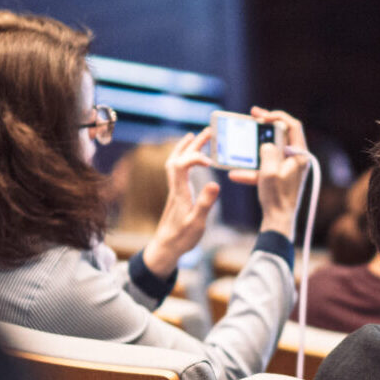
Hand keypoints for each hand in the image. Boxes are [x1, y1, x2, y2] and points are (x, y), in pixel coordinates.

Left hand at [140, 128, 219, 277]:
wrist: (164, 248)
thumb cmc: (181, 238)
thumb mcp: (197, 223)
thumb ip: (205, 203)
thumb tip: (214, 182)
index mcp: (180, 192)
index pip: (183, 164)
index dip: (196, 157)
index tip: (211, 162)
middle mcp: (175, 187)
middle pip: (179, 158)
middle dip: (193, 143)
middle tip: (208, 132)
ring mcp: (174, 190)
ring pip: (174, 162)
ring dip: (184, 148)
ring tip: (195, 137)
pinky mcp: (176, 195)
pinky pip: (177, 170)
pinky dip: (183, 159)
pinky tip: (190, 161)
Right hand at [229, 107, 308, 237]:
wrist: (279, 221)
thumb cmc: (277, 197)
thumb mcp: (269, 170)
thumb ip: (269, 151)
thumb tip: (267, 144)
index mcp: (300, 155)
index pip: (293, 126)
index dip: (278, 117)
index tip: (262, 116)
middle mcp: (297, 160)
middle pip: (282, 135)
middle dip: (265, 127)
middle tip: (253, 116)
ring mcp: (289, 169)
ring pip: (271, 151)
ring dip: (255, 147)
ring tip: (241, 141)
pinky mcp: (281, 178)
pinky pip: (265, 168)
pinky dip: (252, 170)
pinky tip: (235, 174)